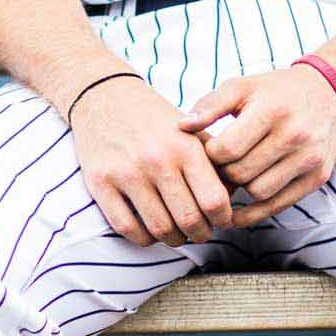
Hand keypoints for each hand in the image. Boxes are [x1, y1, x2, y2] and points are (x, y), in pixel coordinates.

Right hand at [69, 76, 233, 246]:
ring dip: (174, 239)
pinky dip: (144, 238)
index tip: (220, 219)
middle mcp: (156, 159)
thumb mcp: (190, 131)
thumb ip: (214, 163)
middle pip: (189, 220)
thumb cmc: (153, 118)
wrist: (103, 96)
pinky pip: (127, 228)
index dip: (223, 219)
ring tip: (177, 232)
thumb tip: (235, 198)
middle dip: (200, 233)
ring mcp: (126, 172)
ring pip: (160, 229)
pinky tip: (151, 229)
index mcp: (184, 146)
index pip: (215, 201)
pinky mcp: (100, 182)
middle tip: (200, 230)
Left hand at [179, 67, 335, 226]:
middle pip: (241, 173)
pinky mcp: (318, 177)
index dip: (211, 155)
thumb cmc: (275, 91)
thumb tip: (182, 127)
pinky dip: (255, 213)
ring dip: (241, 189)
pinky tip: (238, 211)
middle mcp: (294, 135)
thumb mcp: (241, 87)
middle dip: (224, 173)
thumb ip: (209, 105)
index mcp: (271, 110)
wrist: (328, 92)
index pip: (227, 149)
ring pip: (259, 192)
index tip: (209, 151)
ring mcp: (309, 158)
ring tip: (235, 176)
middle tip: (219, 167)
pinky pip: (279, 205)